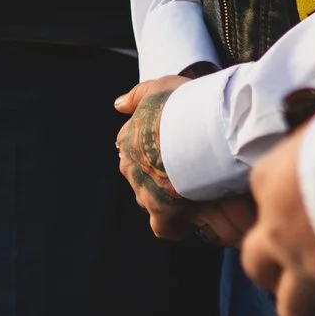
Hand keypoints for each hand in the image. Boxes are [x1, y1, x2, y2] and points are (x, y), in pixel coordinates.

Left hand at [114, 73, 205, 238]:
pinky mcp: (162, 213)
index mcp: (128, 140)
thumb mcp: (158, 88)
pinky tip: (193, 217)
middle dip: (159, 176)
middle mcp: (130, 168)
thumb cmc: (180, 105)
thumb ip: (137, 96)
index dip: (153, 150)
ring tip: (195, 190)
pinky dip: (177, 225)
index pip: (132, 150)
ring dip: (169, 198)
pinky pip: (165, 227)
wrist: (196, 129)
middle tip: (186, 170)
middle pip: (142, 177)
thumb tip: (118, 105)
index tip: (172, 148)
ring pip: (152, 200)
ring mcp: (144, 192)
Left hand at [241, 128, 314, 315]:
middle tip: (279, 278)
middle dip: (267, 271)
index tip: (298, 209)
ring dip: (294, 313)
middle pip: (256, 259)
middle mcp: (275, 224)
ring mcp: (300, 258)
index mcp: (270, 177)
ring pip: (287, 302)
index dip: (281, 205)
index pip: (263, 195)